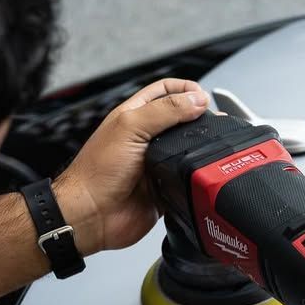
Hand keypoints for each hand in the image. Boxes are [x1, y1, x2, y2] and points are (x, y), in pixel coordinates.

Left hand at [52, 79, 208, 255]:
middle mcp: (145, 138)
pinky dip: (195, 175)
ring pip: (186, 149)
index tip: (202, 96)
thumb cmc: (97, 172)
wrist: (92, 215)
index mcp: (133, 117)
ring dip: (199, 147)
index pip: (164, 91)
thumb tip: (196, 99)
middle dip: (198, 117)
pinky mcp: (164, 187)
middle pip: (180, 119)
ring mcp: (155, 163)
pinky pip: (186, 177)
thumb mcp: (130, 127)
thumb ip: (165, 110)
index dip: (184, 89)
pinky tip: (198, 171)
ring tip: (212, 143)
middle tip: (212, 121)